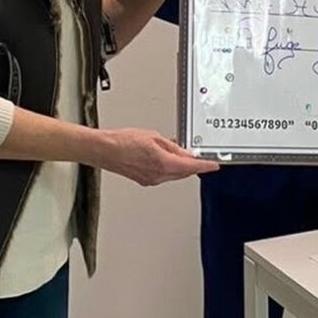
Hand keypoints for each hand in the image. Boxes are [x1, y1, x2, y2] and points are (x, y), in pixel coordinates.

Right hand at [96, 128, 217, 184]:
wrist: (103, 149)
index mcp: (163, 163)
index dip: (205, 166)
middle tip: (200, 157)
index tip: (214, 165)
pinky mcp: (144, 180)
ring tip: (180, 153)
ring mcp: (150, 180)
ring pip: (174, 175)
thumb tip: (184, 152)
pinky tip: (167, 159)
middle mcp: (158, 175)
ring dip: (180, 166)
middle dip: (193, 165)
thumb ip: (172, 146)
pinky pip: (163, 176)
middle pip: (184, 172)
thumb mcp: (154, 137)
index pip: (191, 166)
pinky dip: (169, 168)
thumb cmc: (122, 141)